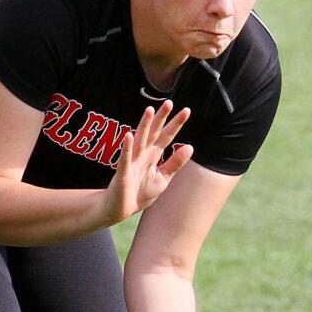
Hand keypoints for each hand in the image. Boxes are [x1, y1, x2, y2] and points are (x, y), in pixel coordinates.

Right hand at [102, 101, 191, 223]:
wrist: (121, 209)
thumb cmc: (140, 193)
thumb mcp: (162, 178)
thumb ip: (175, 163)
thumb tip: (190, 146)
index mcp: (153, 156)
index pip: (166, 136)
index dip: (176, 124)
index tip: (186, 110)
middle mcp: (143, 155)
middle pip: (153, 133)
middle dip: (160, 118)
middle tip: (169, 102)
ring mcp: (132, 162)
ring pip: (139, 141)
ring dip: (143, 126)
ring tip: (149, 111)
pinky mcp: (122, 173)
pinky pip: (125, 159)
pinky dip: (127, 148)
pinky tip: (129, 136)